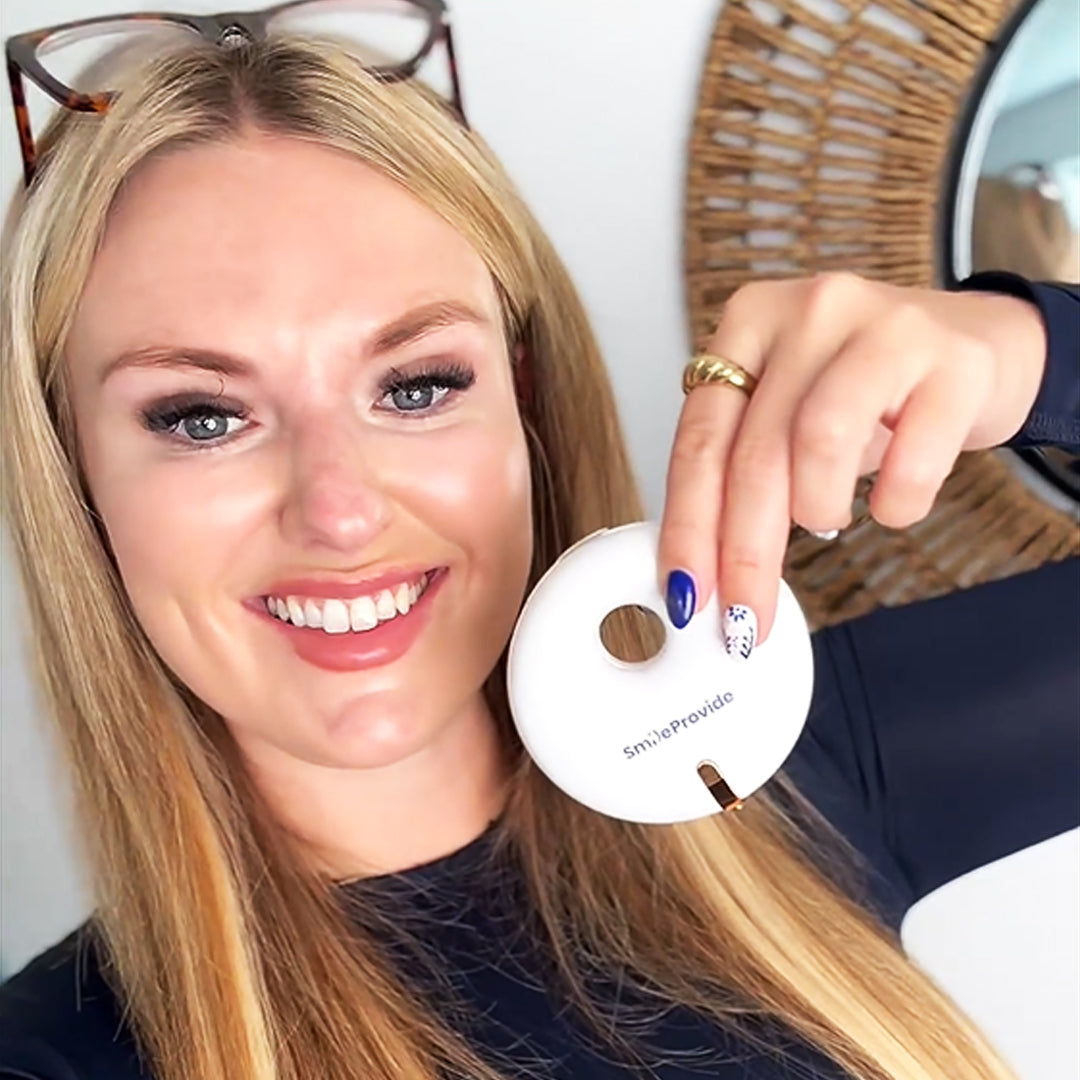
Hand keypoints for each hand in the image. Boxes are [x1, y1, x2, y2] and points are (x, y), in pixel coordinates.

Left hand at [658, 272, 1047, 655]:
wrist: (979, 345)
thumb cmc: (869, 391)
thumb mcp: (790, 410)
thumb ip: (741, 468)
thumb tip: (701, 573)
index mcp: (749, 322)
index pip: (700, 439)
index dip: (688, 526)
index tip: (683, 593)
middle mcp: (809, 312)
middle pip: (755, 452)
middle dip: (744, 553)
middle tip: (746, 617)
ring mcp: (885, 328)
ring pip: (820, 441)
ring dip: (817, 509)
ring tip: (829, 520)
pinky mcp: (954, 361)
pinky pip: (912, 459)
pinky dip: (895, 504)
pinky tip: (892, 503)